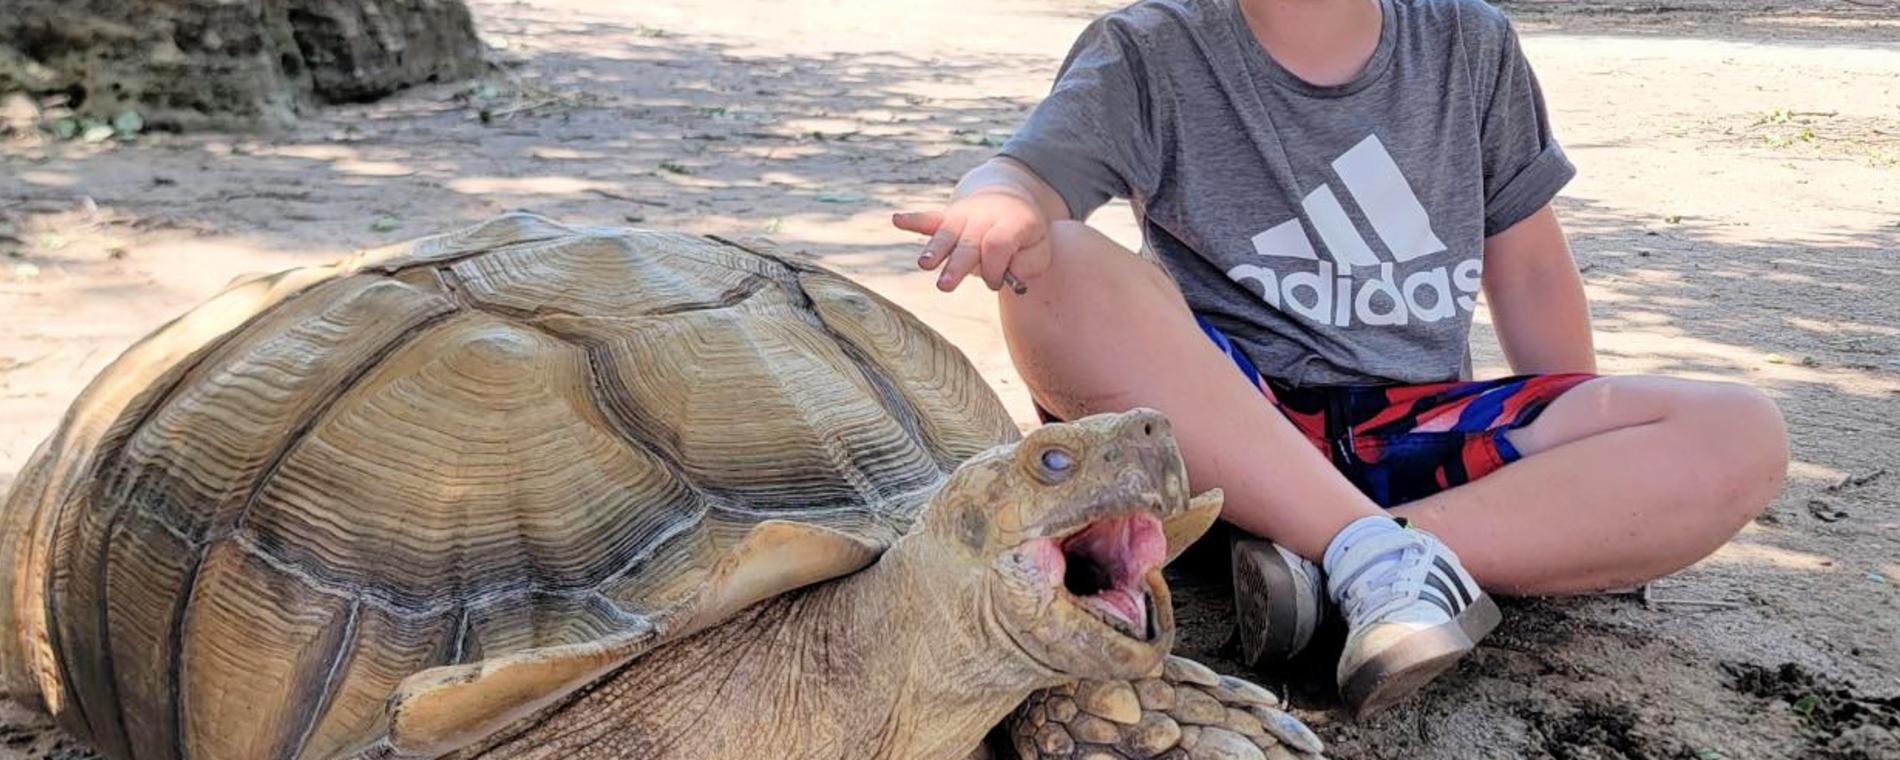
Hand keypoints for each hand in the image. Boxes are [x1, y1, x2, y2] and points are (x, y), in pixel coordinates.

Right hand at [892, 189, 1052, 292]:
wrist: (1007, 193)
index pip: (998, 247)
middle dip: (957, 266)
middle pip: (969, 243)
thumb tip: (1010, 274)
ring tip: (924, 264)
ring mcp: (964, 216)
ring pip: (947, 234)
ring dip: (934, 249)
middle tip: (945, 286)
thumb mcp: (1040, 247)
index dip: (995, 269)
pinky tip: (897, 220)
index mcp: (1012, 223)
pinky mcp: (947, 218)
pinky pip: (930, 218)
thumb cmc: (1024, 232)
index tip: (997, 283)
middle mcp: (985, 218)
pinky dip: (914, 220)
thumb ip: (1031, 264)